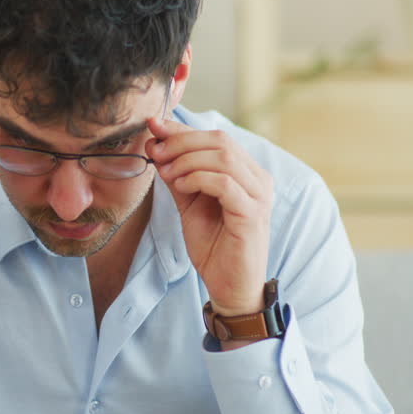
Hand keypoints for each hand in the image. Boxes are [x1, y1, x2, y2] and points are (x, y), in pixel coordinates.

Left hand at [147, 117, 272, 317]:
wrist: (229, 286)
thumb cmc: (213, 245)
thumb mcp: (189, 202)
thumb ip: (177, 173)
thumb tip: (156, 142)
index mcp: (246, 172)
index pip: (216, 137)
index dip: (182, 130)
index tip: (153, 128)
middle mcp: (258, 179)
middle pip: (220, 141)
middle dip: (182, 142)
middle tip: (156, 152)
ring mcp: (259, 195)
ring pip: (223, 157)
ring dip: (187, 161)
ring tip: (166, 174)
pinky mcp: (252, 214)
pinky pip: (225, 183)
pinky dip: (198, 179)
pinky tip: (181, 187)